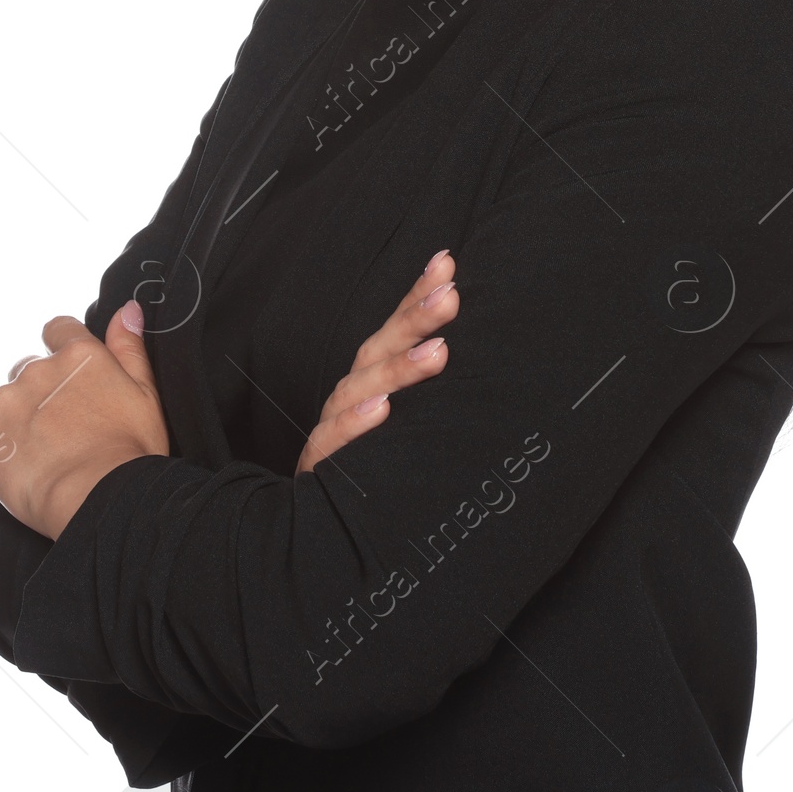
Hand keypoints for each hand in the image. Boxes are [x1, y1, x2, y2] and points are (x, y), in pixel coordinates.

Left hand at [0, 299, 168, 539]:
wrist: (99, 500)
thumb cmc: (130, 451)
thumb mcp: (146, 393)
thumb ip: (129, 347)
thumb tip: (126, 308)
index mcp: (77, 356)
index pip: (58, 329)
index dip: (65, 349)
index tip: (73, 375)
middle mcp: (35, 372)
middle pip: (29, 370)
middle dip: (42, 392)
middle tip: (65, 428)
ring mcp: (5, 406)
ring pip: (4, 404)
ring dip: (18, 419)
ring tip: (45, 453)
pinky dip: (1, 452)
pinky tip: (26, 470)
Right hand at [296, 250, 458, 473]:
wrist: (324, 527)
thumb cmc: (378, 461)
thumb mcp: (408, 419)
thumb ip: (428, 382)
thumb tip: (470, 345)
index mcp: (374, 378)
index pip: (397, 329)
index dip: (418, 295)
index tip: (446, 265)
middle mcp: (354, 394)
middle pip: (380, 348)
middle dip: (414, 320)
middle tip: (451, 297)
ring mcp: (335, 428)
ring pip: (360, 390)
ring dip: (397, 369)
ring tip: (437, 353)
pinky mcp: (322, 466)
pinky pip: (333, 441)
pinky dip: (355, 423)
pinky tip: (381, 409)